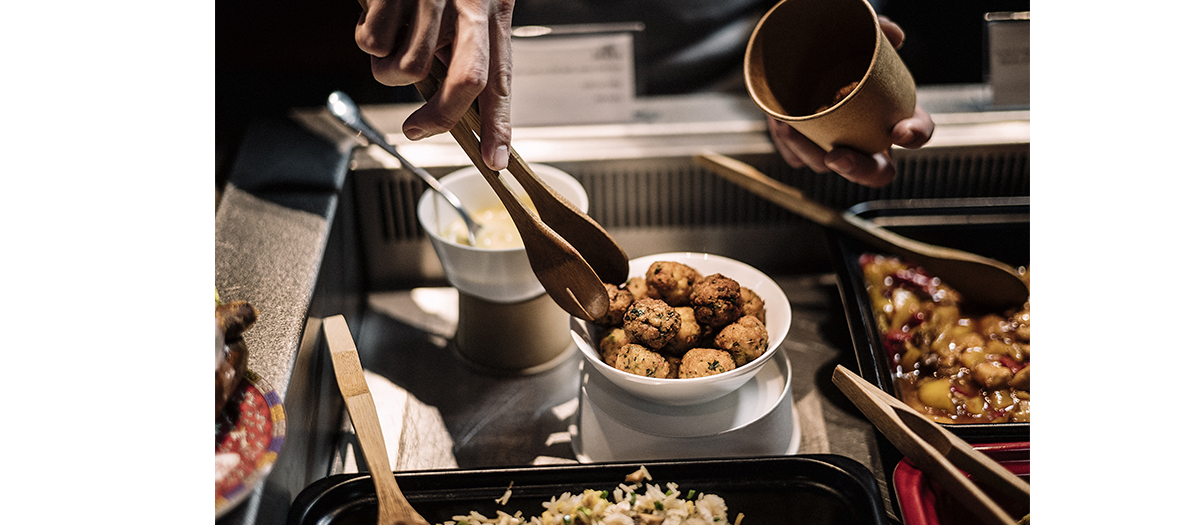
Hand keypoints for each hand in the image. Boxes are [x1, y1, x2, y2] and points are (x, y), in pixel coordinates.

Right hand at [356, 0, 515, 170]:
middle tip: (418, 129)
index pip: (501, 79)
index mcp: (492, 11)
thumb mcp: (468, 3)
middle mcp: (467, 6)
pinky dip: (367, 36)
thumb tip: (453, 105)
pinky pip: (372, 42)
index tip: (496, 160)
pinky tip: (378, 12)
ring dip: (389, 66)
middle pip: (465, 82)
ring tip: (393, 37)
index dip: (499, 124)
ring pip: (407, 69)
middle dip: (440, 116)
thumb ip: (465, 47)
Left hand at [767, 16, 933, 186]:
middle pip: (877, 172)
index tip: (899, 130)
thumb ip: (879, 31)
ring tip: (791, 126)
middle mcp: (867, 137)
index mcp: (892, 113)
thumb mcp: (859, 34)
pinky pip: (800, 159)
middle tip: (837, 157)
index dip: (914, 135)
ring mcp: (838, 145)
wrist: (795, 53)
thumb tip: (893, 36)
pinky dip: (790, 146)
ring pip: (829, 166)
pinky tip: (783, 127)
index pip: (916, 132)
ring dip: (810, 151)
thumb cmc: (838, 49)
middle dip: (859, 170)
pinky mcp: (808, 148)